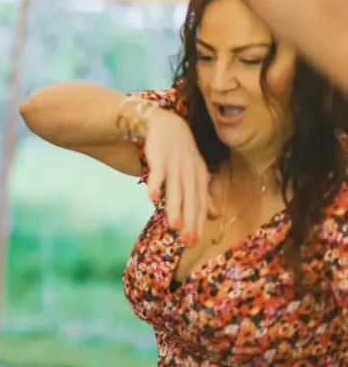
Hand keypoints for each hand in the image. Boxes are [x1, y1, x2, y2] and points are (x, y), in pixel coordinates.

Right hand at [142, 109, 211, 244]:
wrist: (168, 125)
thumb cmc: (182, 153)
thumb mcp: (196, 173)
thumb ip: (203, 195)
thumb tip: (215, 216)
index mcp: (200, 178)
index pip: (200, 204)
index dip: (197, 223)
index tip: (195, 241)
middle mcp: (190, 174)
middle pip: (190, 200)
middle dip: (190, 221)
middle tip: (188, 240)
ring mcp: (175, 166)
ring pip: (176, 190)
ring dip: (175, 208)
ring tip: (173, 226)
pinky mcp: (160, 158)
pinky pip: (158, 173)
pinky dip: (156, 184)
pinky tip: (152, 197)